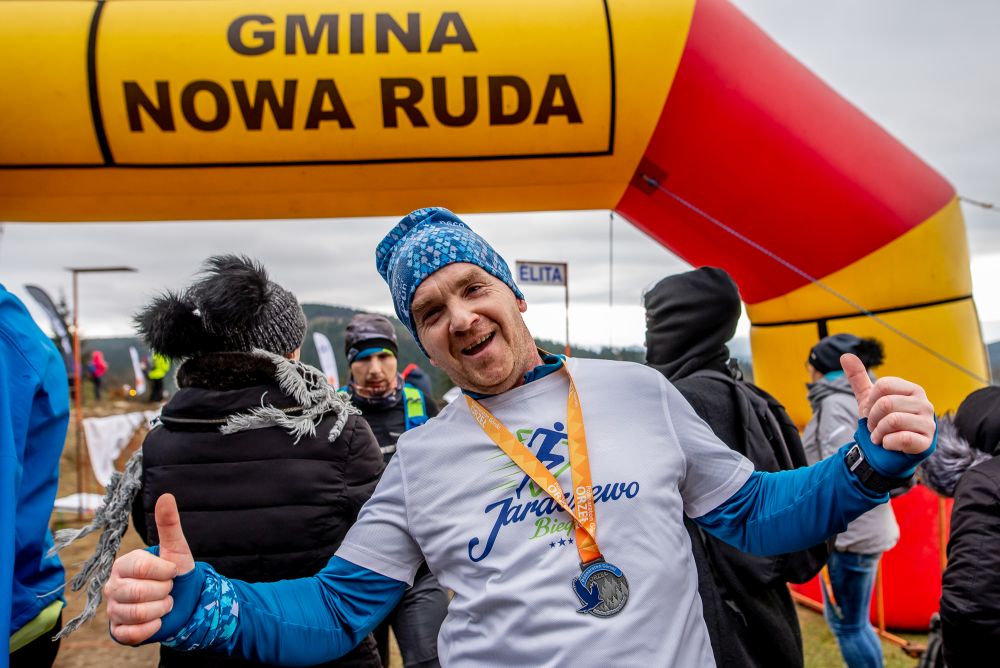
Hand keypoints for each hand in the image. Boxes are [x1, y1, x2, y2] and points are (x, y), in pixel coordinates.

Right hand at [105, 494, 194, 644]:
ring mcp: (114, 609)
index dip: (165, 572)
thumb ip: (169, 524)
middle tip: (169, 589)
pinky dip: (152, 627)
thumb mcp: (176, 549)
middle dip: (164, 591)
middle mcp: (114, 586)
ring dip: (161, 609)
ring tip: (165, 602)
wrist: (184, 602)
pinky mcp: (119, 630)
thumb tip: (166, 495)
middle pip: (139, 592)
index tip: (174, 572)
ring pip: (138, 613)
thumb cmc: (176, 573)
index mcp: (124, 564)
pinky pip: (133, 634)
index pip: (142, 567)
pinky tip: (158, 619)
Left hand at [842, 353, 935, 453]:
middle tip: (874, 427)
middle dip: (872, 418)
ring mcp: (929, 423)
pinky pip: (902, 438)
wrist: (885, 452)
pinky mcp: (927, 442)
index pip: (883, 385)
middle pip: (886, 403)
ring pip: (893, 420)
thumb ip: (858, 377)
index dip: (870, 401)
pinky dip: (888, 443)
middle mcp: (924, 404)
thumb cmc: (881, 422)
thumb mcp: (867, 398)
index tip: (871, 411)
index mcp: (912, 390)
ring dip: (878, 432)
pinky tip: (889, 445)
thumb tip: (846, 355)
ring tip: (879, 437)